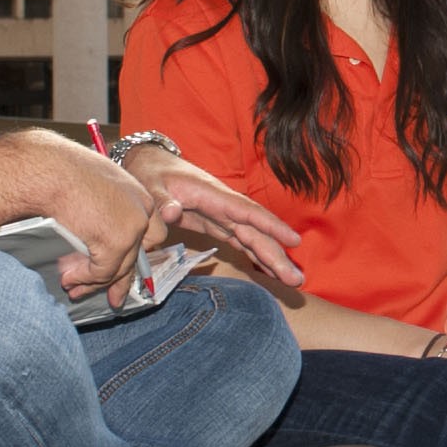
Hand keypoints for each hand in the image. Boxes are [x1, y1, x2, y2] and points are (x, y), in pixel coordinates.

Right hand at [30, 128, 166, 294]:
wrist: (47, 168)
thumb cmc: (58, 170)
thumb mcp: (91, 185)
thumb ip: (101, 208)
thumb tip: (91, 232)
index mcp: (137, 193)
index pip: (151, 232)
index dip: (136, 253)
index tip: (126, 271)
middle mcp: (142, 210)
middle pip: (137, 255)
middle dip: (121, 279)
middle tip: (113, 297)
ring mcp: (132, 226)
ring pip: (118, 268)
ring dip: (94, 283)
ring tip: (73, 288)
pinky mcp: (116, 241)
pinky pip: (102, 272)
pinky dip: (85, 279)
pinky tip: (69, 278)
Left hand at [119, 144, 308, 285]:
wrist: (149, 165)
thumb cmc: (152, 174)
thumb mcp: (151, 185)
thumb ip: (162, 200)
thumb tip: (172, 212)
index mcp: (214, 196)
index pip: (248, 212)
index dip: (271, 227)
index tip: (293, 241)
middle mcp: (225, 207)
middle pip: (256, 232)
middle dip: (277, 254)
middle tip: (296, 279)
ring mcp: (224, 217)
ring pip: (253, 239)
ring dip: (273, 259)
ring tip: (292, 281)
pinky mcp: (218, 225)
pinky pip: (242, 242)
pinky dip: (257, 256)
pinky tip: (271, 270)